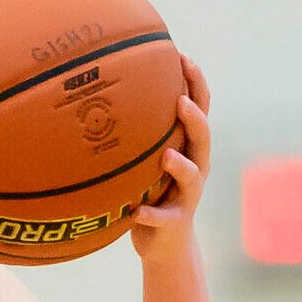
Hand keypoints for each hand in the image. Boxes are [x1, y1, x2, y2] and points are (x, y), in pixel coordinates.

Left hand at [130, 54, 210, 263]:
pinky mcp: (175, 222)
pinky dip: (152, 215)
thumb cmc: (148, 192)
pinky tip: (139, 212)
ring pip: (192, 178)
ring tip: (167, 156)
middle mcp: (193, 168)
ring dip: (181, 167)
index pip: (198, 111)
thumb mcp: (143, 158)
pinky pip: (165, 218)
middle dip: (195, 120)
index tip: (183, 57)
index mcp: (187, 148)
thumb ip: (134, 131)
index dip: (195, 85)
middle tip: (181, 102)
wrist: (164, 244)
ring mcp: (187, 196)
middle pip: (203, 140)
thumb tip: (98, 91)